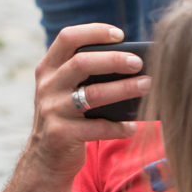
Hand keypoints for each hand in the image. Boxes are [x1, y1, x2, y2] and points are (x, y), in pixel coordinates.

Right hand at [25, 24, 149, 178]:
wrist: (44, 159)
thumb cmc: (67, 117)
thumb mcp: (65, 91)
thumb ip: (85, 74)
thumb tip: (133, 63)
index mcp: (48, 69)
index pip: (67, 38)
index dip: (94, 32)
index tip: (120, 35)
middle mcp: (47, 86)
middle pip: (81, 63)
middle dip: (114, 60)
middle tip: (139, 63)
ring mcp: (51, 110)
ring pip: (92, 95)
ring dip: (123, 89)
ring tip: (147, 85)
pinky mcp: (60, 134)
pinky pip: (97, 128)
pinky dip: (119, 127)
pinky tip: (132, 126)